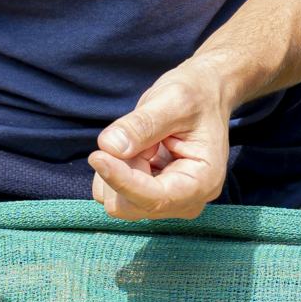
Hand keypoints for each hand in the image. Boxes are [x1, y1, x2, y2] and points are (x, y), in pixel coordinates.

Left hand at [88, 66, 230, 221]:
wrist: (204, 96)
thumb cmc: (195, 96)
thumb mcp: (173, 100)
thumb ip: (143, 124)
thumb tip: (109, 147)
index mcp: (203, 182)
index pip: (155, 198)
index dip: (122, 181)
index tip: (97, 157)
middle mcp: (186, 201)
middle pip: (130, 205)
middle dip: (120, 170)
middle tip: (132, 133)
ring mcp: (167, 202)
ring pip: (117, 200)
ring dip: (118, 167)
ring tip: (142, 139)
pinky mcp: (150, 196)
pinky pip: (113, 191)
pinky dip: (115, 168)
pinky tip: (137, 148)